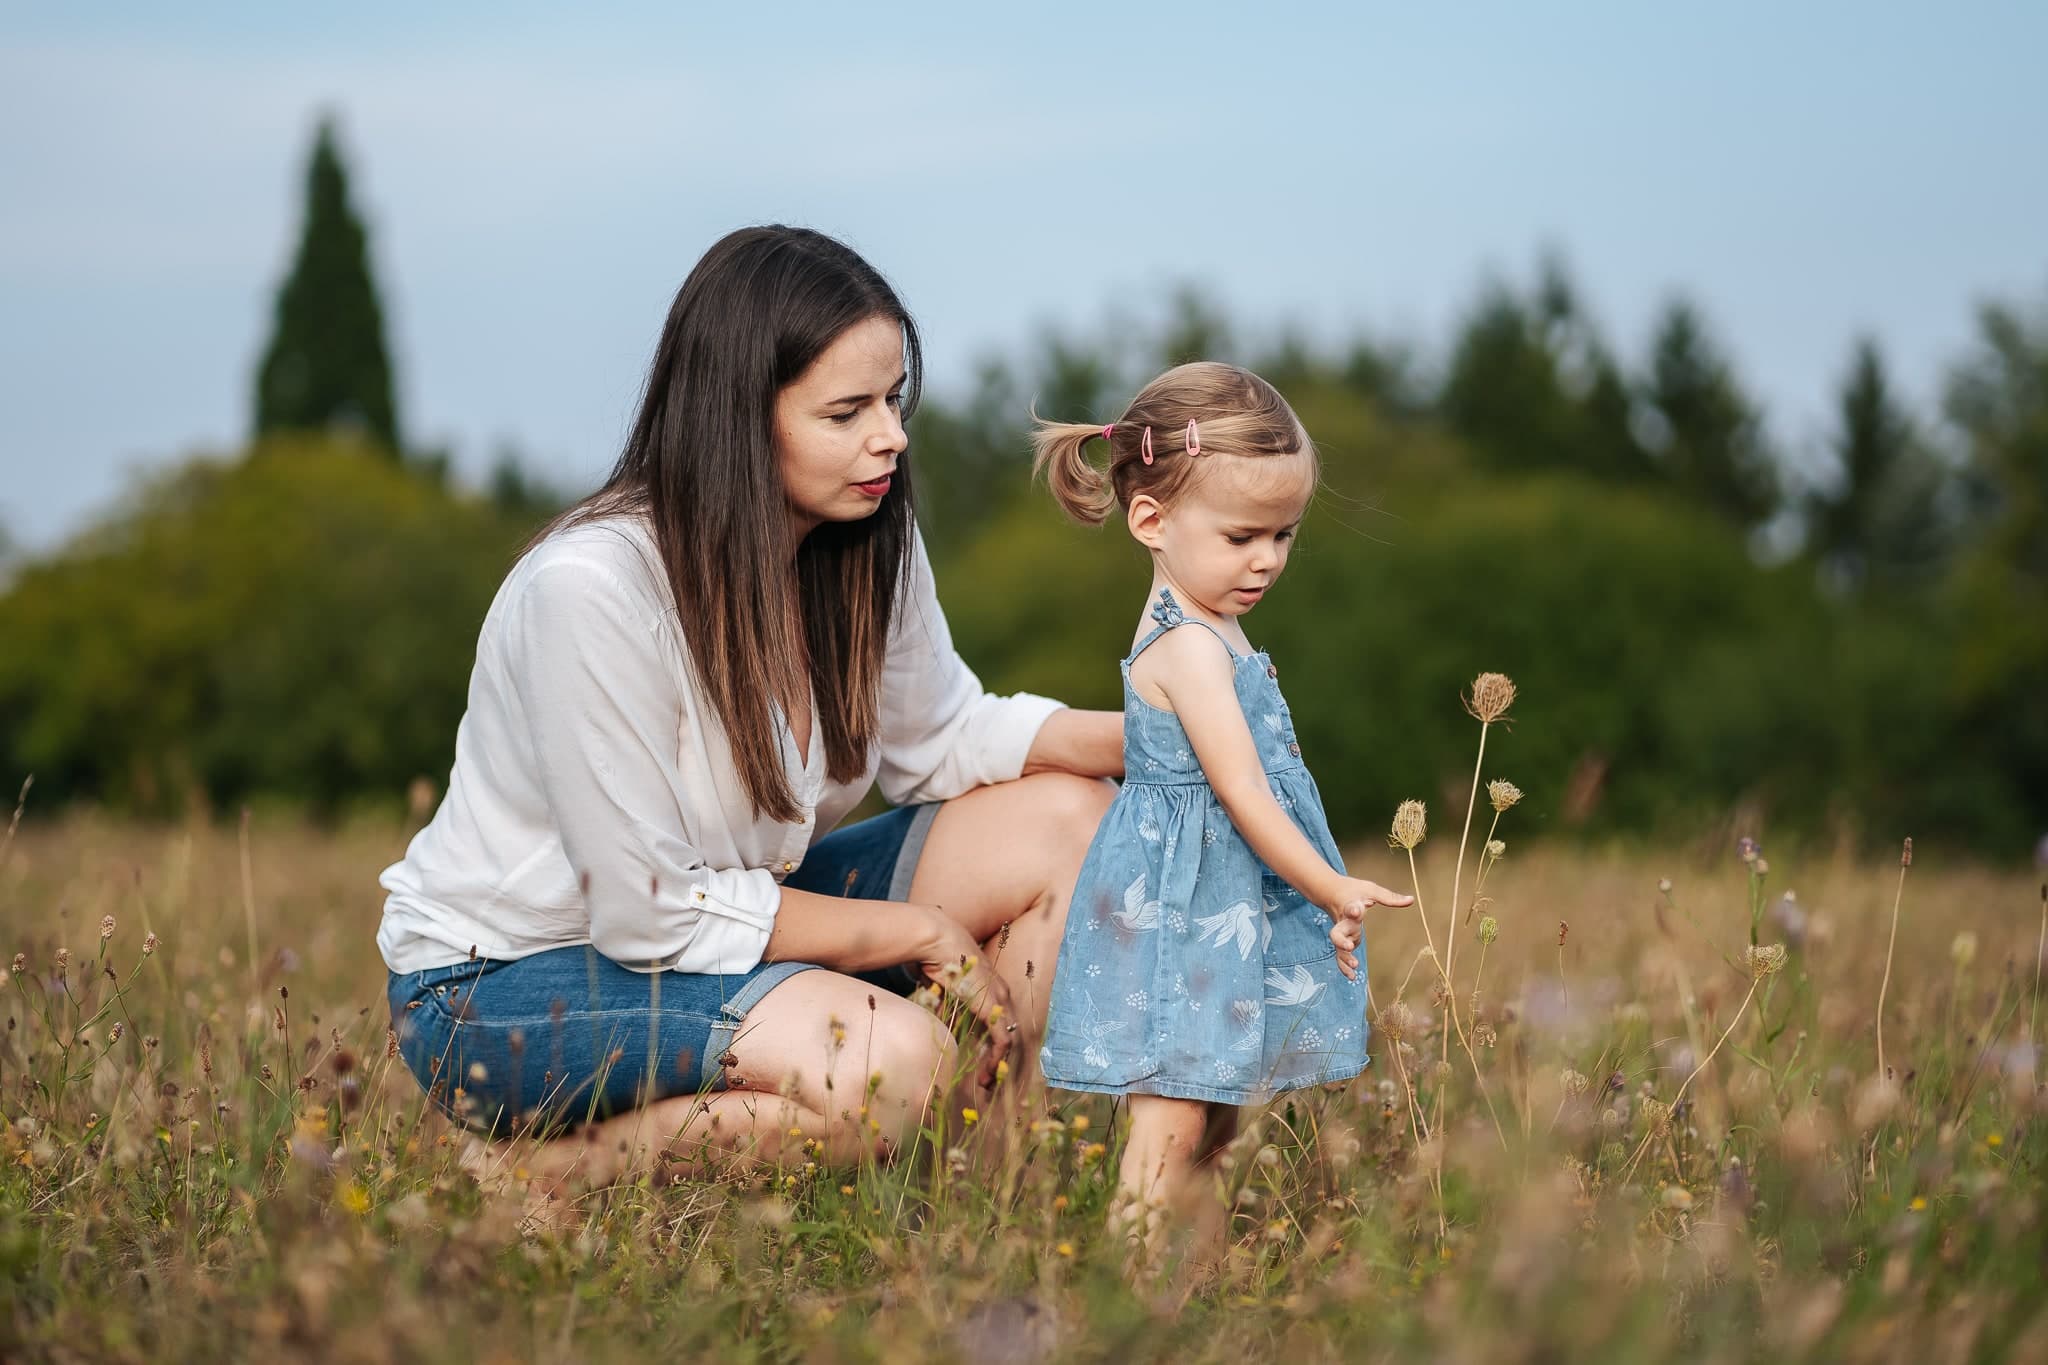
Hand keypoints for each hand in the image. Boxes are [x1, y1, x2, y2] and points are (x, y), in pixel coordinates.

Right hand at [916, 913, 1018, 1089]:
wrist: (936, 940)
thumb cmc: (934, 959)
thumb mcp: (942, 990)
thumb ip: (947, 1008)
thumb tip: (942, 1024)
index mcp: (991, 987)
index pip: (999, 1022)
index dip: (991, 1045)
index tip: (980, 1062)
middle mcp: (1001, 993)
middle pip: (1008, 1033)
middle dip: (998, 1060)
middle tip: (987, 1081)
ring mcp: (1000, 999)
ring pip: (1008, 1040)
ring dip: (997, 1065)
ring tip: (986, 1084)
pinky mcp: (994, 1008)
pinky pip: (1002, 1040)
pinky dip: (996, 1059)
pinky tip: (987, 1074)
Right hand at [1321, 877, 1410, 980]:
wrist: (1331, 891)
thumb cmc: (1353, 890)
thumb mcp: (1371, 890)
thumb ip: (1390, 897)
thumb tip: (1411, 900)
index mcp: (1351, 906)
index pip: (1351, 908)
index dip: (1353, 910)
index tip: (1356, 911)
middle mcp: (1344, 921)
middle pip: (1337, 932)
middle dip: (1341, 940)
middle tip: (1350, 947)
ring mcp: (1342, 932)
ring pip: (1338, 947)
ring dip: (1344, 958)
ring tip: (1355, 966)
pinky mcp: (1342, 939)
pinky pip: (1341, 954)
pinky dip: (1344, 966)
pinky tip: (1352, 977)